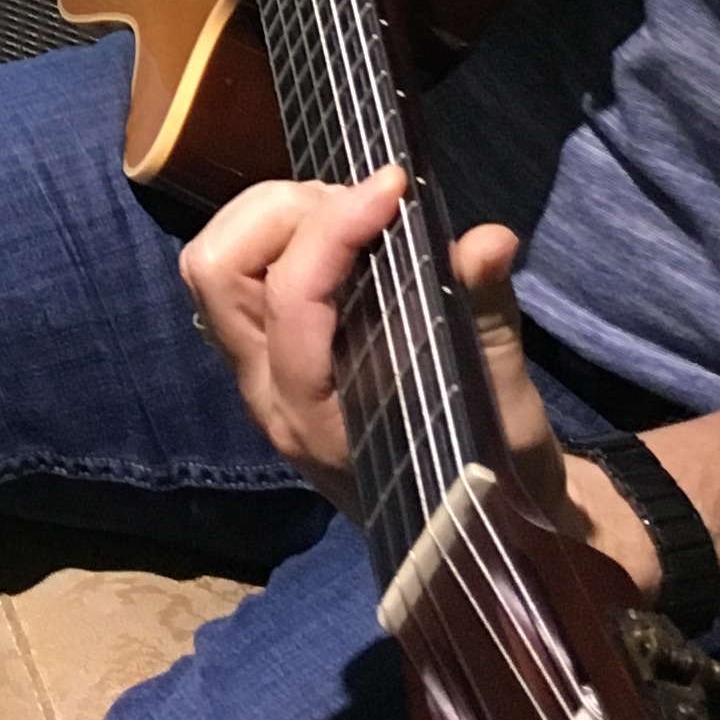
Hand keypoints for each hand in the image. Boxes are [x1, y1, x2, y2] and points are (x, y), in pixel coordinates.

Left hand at [178, 171, 641, 591]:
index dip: (338, 227)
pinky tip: (338, 237)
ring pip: (212, 269)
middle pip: (217, 271)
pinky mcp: (264, 363)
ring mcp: (257, 380)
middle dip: (284, 211)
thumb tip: (489, 241)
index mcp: (320, 421)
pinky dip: (273, 237)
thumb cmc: (496, 479)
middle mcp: (269, 398)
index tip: (397, 184)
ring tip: (351, 211)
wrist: (482, 535)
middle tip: (366, 204)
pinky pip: (233, 281)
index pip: (294, 301)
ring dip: (272, 217)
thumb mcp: (506, 409)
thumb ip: (487, 321)